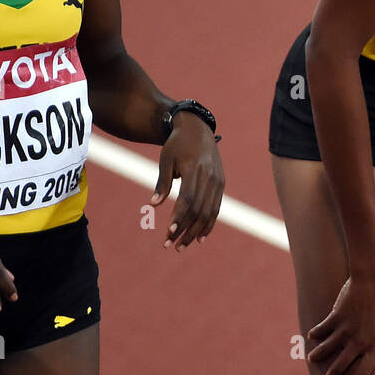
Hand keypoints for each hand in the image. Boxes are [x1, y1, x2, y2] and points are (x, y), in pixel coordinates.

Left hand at [152, 112, 223, 249]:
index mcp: (195, 168)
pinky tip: (200, 238)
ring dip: (196, 232)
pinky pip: (216, 208)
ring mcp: (218, 181)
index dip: (179, 217)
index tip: (169, 232)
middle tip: (170, 245)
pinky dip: (209, 224)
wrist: (198, 129)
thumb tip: (154, 204)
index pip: (187, 199)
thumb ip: (162, 182)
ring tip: (182, 245)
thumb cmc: (177, 144)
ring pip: (209, 212)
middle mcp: (209, 176)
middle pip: (199, 210)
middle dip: (184, 230)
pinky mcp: (221, 184)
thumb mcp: (166, 159)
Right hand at [307, 273, 374, 374]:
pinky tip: (312, 336)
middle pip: (341, 368)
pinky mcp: (336, 317)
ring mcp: (346, 330)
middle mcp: (360, 342)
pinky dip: (316, 333)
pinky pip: (323, 329)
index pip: (363, 374)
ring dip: (319, 356)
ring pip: (327, 349)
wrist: (374, 276)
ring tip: (313, 359)